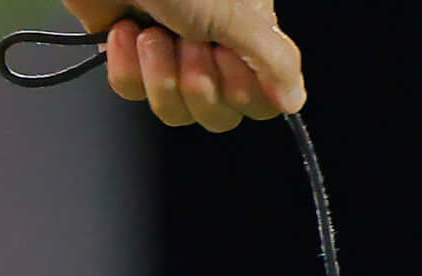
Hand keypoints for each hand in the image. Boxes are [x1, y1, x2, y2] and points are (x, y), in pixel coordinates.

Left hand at [60, 0, 304, 128]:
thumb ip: (274, 60)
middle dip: (197, 83)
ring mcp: (170, 55)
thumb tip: (295, 100)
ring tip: (152, 33)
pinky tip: (125, 30)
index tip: (226, 55)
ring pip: (175, 111)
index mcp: (248, 36)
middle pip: (218, 114)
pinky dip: (127, 64)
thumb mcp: (236, 13)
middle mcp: (213, 48)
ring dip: (161, 73)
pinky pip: (133, 91)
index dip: (242, 92)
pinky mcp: (130, 55)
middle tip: (188, 40)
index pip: (262, 101)